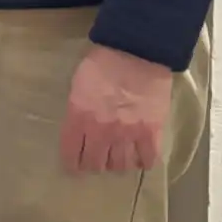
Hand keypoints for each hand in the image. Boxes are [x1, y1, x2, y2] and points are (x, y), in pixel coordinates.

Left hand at [60, 44, 171, 173]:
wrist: (135, 53)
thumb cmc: (101, 63)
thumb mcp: (77, 84)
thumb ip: (77, 109)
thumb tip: (78, 125)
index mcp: (78, 116)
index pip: (70, 151)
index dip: (71, 163)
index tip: (72, 167)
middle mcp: (101, 131)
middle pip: (95, 163)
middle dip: (92, 164)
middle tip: (95, 160)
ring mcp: (127, 134)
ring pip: (120, 165)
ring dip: (116, 164)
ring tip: (116, 158)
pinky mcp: (151, 133)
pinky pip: (147, 160)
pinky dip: (142, 162)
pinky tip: (139, 157)